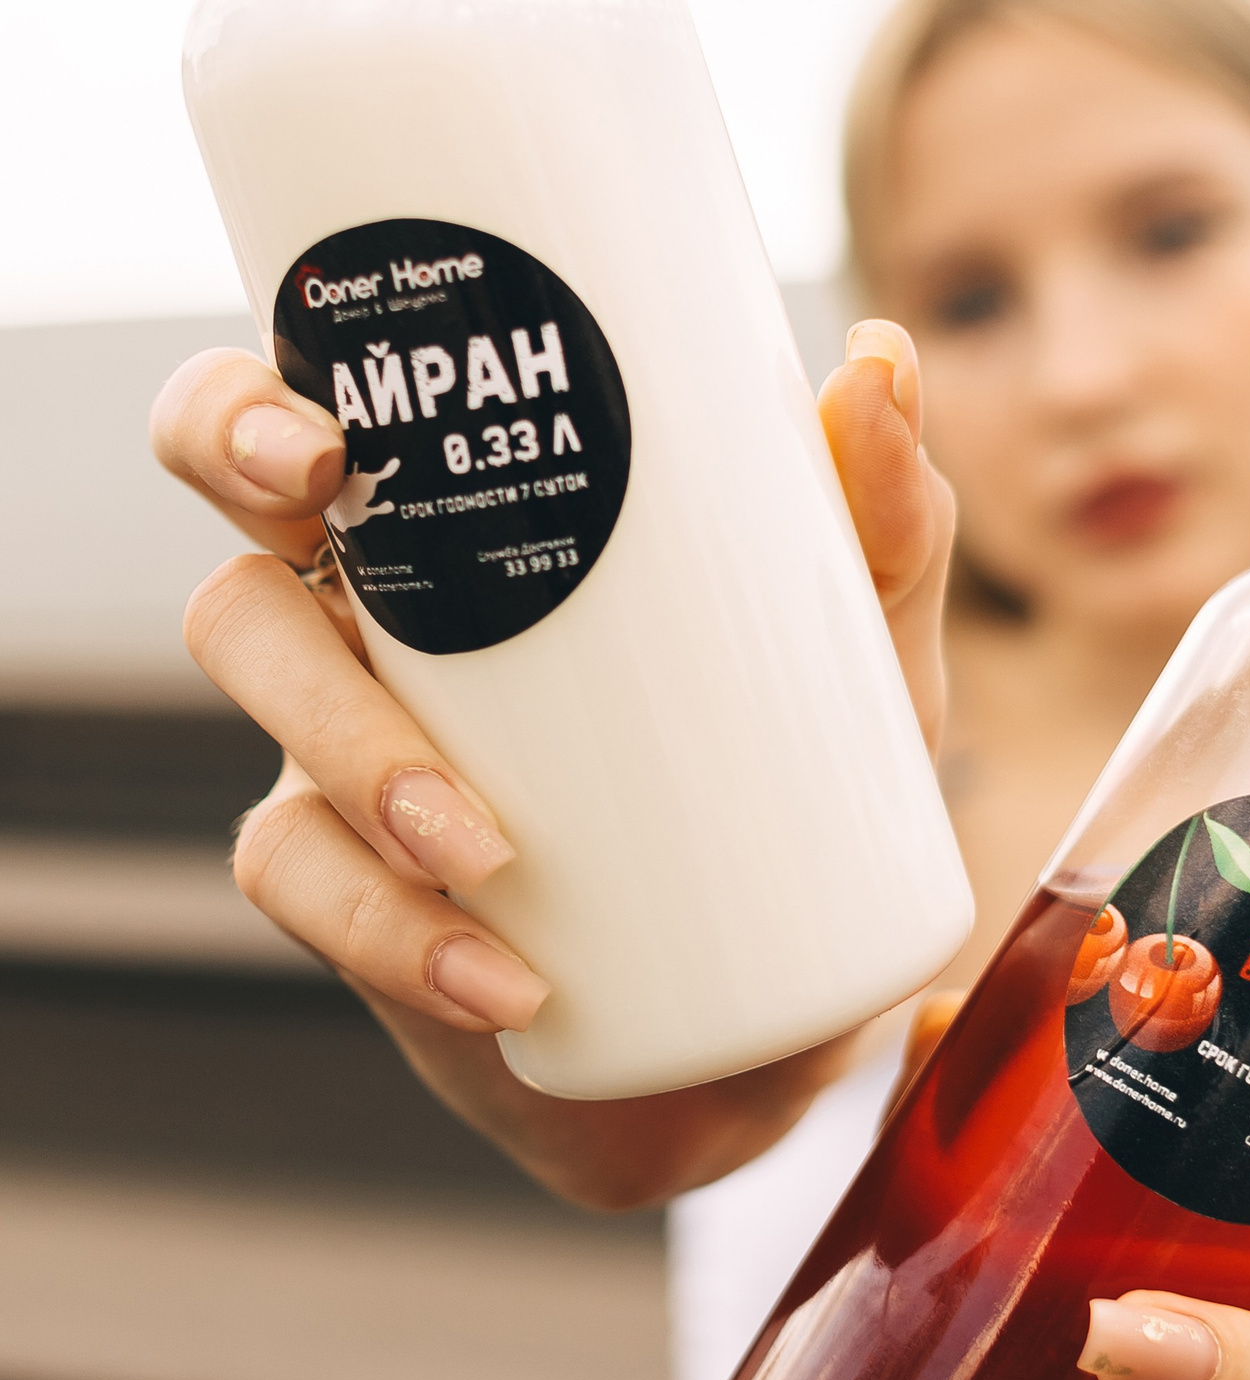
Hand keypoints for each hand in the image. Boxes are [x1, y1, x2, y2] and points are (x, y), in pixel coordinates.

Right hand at [149, 320, 952, 1209]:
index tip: (326, 436)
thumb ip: (884, 528)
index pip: (301, 429)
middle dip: (238, 503)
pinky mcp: (361, 901)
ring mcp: (347, 766)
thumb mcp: (862, 664)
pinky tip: (500, 977)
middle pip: (235, 534)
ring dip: (353, 755)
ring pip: (264, 712)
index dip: (246, 411)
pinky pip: (313, 892)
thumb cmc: (791, 789)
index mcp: (461, 543)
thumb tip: (877, 362)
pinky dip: (398, 934)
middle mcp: (375, 633)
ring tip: (479, 839)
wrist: (763, 1018)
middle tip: (324, 508)